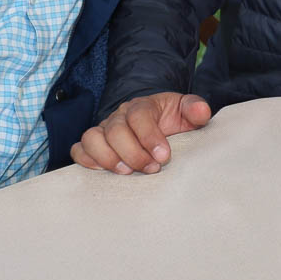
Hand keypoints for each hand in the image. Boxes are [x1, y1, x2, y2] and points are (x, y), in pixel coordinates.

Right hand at [70, 92, 212, 174]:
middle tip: (152, 169)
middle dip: (133, 153)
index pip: (139, 115)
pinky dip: (86, 160)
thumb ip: (195, 109)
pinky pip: (79, 149)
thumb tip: (201, 112)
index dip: (149, 136)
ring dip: (107, 158)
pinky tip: (104, 172)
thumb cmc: (172, 120)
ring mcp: (103, 130)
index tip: (164, 157)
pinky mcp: (93, 145)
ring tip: (127, 172)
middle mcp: (119, 116)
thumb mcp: (187, 112)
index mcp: (142, 106)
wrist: (158, 124)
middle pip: (115, 130)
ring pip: (92, 138)